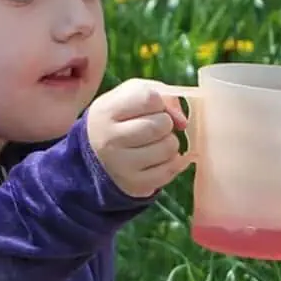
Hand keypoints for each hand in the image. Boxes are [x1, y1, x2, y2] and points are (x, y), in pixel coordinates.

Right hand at [85, 79, 191, 198]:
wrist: (97, 155)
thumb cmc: (121, 118)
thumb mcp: (132, 96)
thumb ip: (162, 97)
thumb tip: (183, 122)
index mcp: (106, 111)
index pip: (149, 98)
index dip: (158, 101)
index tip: (150, 108)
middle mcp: (110, 139)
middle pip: (161, 125)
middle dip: (166, 123)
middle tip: (155, 127)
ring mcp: (121, 165)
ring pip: (169, 148)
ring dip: (169, 143)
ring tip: (155, 143)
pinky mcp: (134, 184)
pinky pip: (170, 170)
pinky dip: (171, 162)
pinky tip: (157, 158)